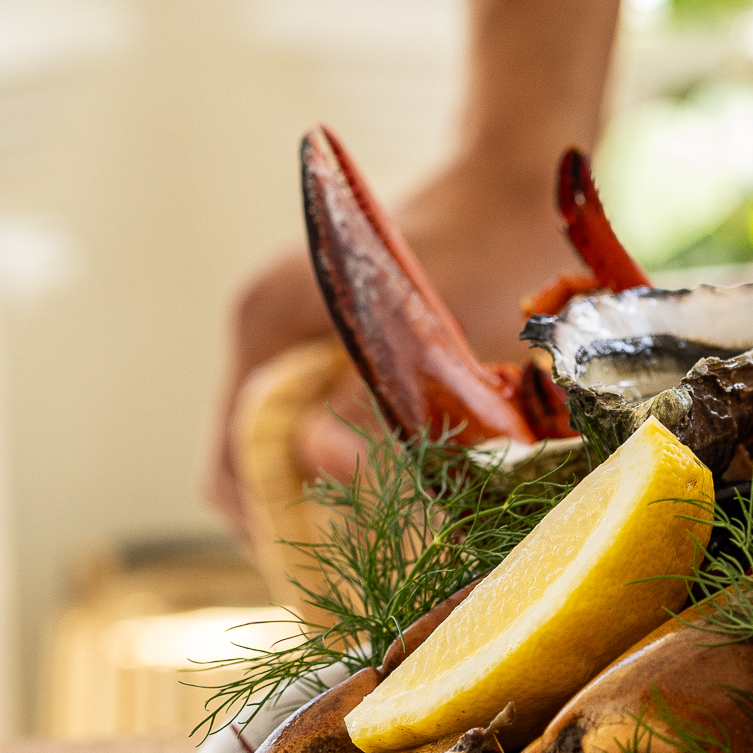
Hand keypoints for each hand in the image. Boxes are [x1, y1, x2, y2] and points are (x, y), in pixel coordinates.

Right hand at [203, 145, 579, 533]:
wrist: (514, 180)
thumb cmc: (487, 254)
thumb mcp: (435, 347)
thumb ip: (373, 414)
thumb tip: (328, 477)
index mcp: (267, 319)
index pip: (238, 449)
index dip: (274, 513)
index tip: (326, 553)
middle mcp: (262, 320)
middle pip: (244, 449)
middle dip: (284, 513)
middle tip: (335, 573)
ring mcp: (288, 322)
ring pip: (273, 434)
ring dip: (308, 489)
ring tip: (359, 541)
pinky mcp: (323, 329)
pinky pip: (305, 408)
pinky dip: (329, 452)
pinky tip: (378, 489)